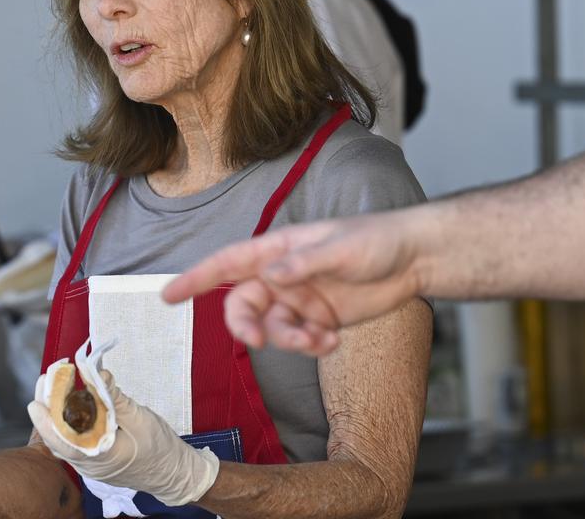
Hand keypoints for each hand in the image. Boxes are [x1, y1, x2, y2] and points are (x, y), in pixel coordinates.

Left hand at [26, 371, 218, 506]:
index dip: (46, 420)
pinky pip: (73, 441)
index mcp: (101, 457)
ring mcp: (91, 464)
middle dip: (48, 407)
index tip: (36, 400)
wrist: (175, 474)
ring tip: (53, 384)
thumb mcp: (139, 418)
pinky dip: (68, 420)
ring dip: (56, 412)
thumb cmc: (160, 449)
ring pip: (63, 439)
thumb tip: (96, 374)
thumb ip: (113, 397)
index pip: (63, 442)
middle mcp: (90, 464)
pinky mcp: (95, 459)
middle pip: (58, 437)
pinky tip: (69, 401)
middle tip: (47, 378)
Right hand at [161, 212, 424, 353]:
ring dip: (289, 340)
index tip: (168, 295)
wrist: (415, 258)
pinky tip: (333, 340)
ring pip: (273, 329)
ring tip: (319, 339)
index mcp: (279, 249)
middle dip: (246, 326)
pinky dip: (312, 345)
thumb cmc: (377, 239)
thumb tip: (269, 274)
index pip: (228, 263)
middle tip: (257, 341)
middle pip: (244, 305)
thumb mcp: (341, 247)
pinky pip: (300, 341)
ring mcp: (300, 299)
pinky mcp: (319, 319)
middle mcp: (283, 276)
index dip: (196, 278)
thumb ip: (303, 262)